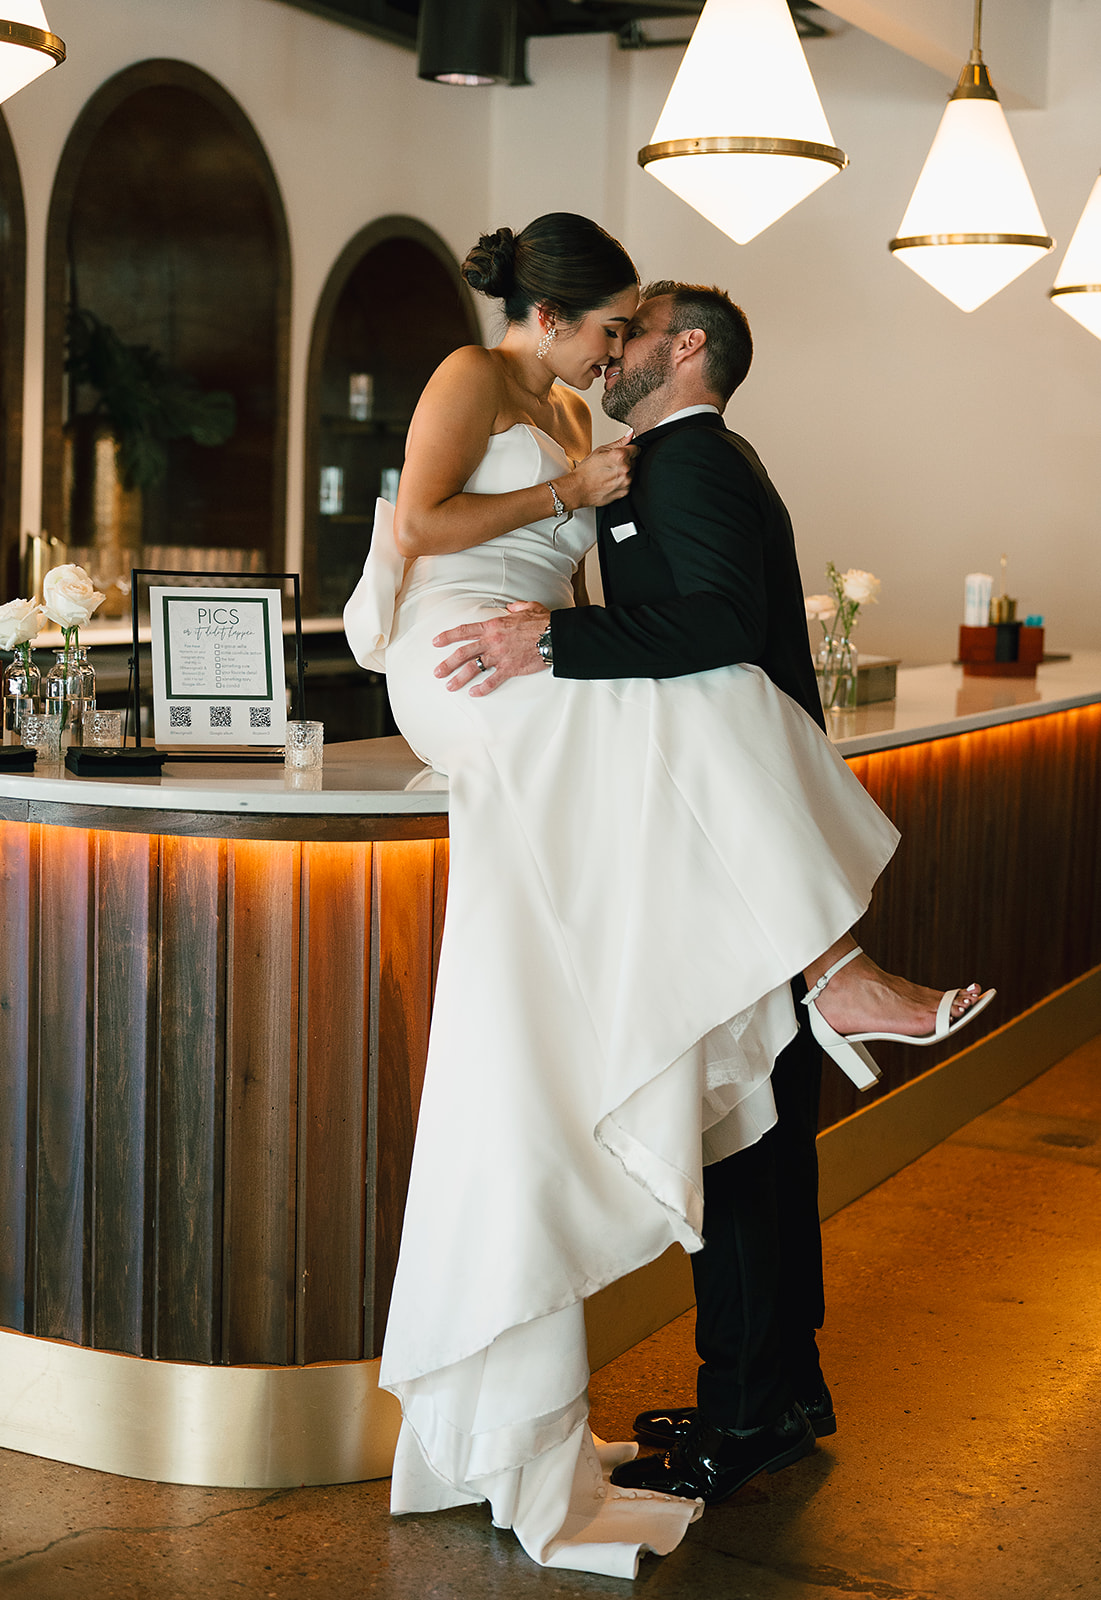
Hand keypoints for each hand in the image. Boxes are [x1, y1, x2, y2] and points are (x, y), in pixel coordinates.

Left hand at [433, 602, 550, 696]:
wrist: (555, 636)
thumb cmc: (543, 622)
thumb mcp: (527, 607)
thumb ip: (515, 607)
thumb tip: (510, 607)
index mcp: (493, 625)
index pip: (464, 631)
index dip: (448, 636)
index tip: (435, 642)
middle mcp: (492, 641)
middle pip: (463, 653)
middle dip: (447, 663)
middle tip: (437, 672)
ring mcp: (500, 656)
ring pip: (473, 668)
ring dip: (459, 678)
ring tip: (450, 687)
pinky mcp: (510, 668)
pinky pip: (492, 681)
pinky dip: (482, 688)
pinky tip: (474, 693)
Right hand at [557, 434, 634, 510]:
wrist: (579, 489)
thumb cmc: (586, 471)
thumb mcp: (600, 450)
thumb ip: (619, 442)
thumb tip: (630, 434)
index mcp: (621, 456)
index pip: (637, 449)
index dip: (630, 449)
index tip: (624, 452)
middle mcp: (626, 469)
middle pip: (635, 461)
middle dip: (626, 461)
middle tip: (612, 464)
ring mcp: (626, 482)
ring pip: (632, 473)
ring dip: (625, 472)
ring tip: (610, 473)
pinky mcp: (625, 492)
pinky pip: (628, 484)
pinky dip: (622, 482)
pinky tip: (611, 481)